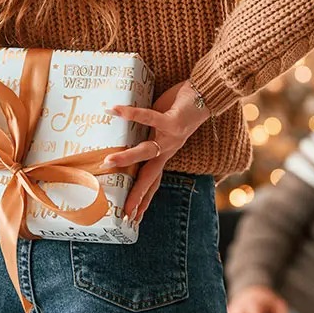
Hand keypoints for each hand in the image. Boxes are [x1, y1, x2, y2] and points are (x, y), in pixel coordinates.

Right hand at [103, 79, 209, 224]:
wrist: (206, 93)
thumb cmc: (181, 107)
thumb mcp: (160, 125)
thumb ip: (144, 130)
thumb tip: (119, 127)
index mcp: (165, 153)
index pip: (152, 181)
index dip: (143, 199)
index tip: (133, 219)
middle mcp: (169, 149)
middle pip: (150, 177)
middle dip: (137, 195)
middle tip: (124, 212)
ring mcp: (171, 137)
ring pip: (147, 151)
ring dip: (127, 157)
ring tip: (107, 162)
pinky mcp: (172, 121)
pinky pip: (149, 118)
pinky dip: (132, 114)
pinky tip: (116, 111)